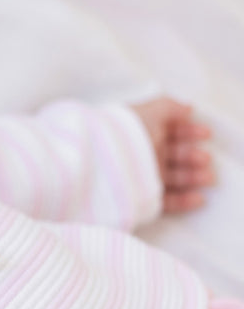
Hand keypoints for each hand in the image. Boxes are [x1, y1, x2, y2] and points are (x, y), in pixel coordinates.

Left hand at [131, 97, 214, 212]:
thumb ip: (170, 108)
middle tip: (205, 159)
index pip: (170, 131)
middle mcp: (143, 154)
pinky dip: (183, 201)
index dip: (189, 131)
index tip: (206, 133)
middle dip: (193, 157)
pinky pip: (164, 201)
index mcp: (144, 132)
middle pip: (173, 155)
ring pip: (172, 178)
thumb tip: (189, 108)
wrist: (101, 162)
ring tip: (207, 178)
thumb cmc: (125, 132)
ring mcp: (142, 176)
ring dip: (192, 178)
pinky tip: (199, 198)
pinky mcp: (140, 197)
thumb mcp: (149, 112)